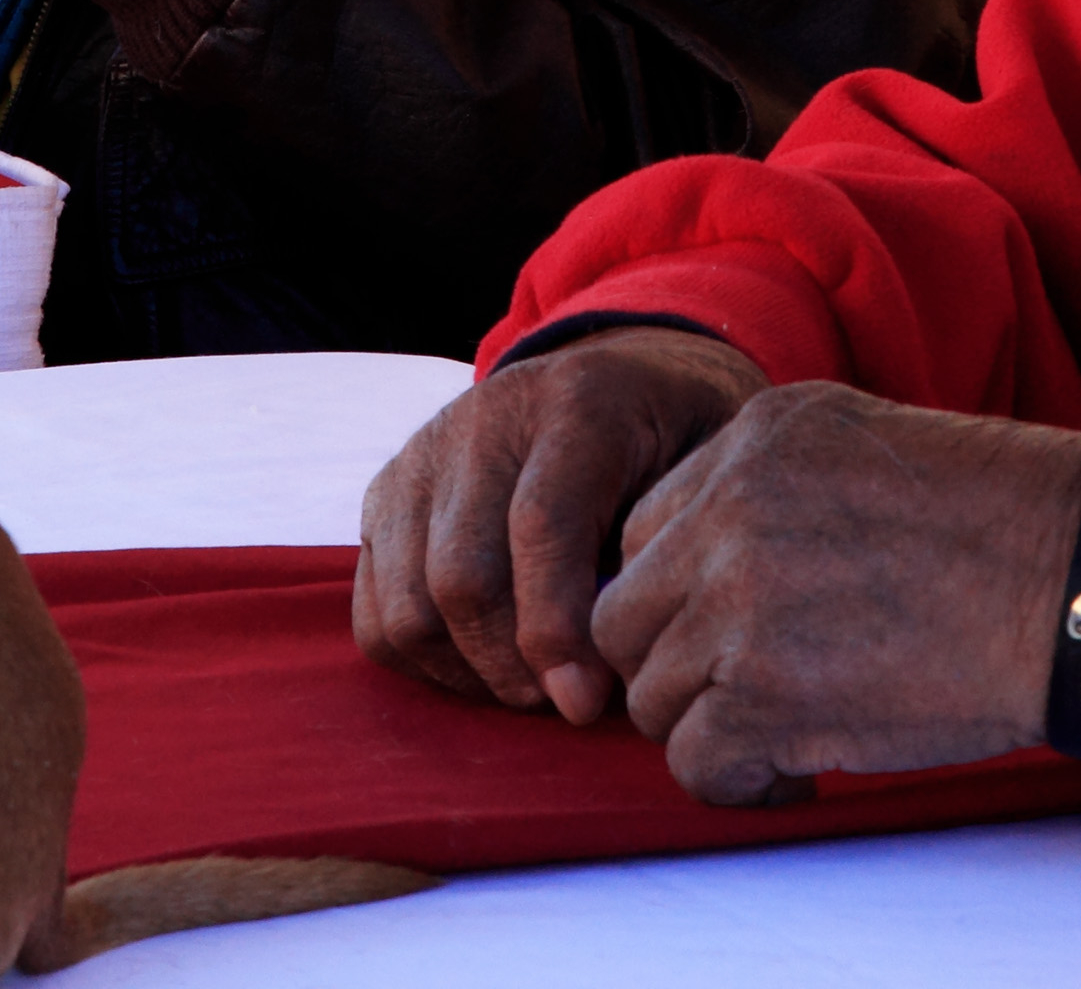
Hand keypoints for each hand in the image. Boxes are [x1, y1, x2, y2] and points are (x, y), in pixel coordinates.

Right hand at [355, 327, 766, 723]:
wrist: (619, 376)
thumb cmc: (676, 442)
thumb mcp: (705, 464)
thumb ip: (668, 546)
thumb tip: (622, 662)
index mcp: (577, 402)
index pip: (540, 526)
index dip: (557, 629)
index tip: (589, 703)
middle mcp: (483, 420)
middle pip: (460, 575)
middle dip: (511, 667)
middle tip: (568, 703)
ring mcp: (422, 455)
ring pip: (408, 604)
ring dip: (467, 673)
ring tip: (531, 687)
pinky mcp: (385, 494)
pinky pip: (374, 610)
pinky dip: (424, 661)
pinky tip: (485, 666)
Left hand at [593, 384, 1080, 806]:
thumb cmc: (1008, 523)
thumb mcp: (871, 446)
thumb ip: (779, 489)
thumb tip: (719, 565)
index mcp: (756, 440)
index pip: (646, 529)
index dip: (680, 593)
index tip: (728, 628)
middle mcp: (728, 512)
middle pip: (625, 613)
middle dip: (673, 660)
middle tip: (738, 688)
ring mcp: (735, 605)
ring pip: (650, 694)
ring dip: (707, 723)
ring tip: (781, 729)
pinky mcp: (760, 698)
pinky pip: (694, 763)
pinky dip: (739, 783)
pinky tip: (795, 771)